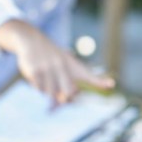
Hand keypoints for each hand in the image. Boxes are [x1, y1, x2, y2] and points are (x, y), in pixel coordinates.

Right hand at [0, 19, 114, 103]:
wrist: (31, 39)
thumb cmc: (51, 57)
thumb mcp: (63, 65)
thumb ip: (67, 84)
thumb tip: (64, 101)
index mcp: (72, 64)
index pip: (88, 75)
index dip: (99, 81)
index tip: (111, 84)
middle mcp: (62, 65)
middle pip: (68, 92)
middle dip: (64, 97)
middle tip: (59, 94)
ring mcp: (48, 68)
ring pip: (51, 94)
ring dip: (49, 92)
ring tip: (46, 78)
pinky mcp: (35, 71)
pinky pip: (39, 89)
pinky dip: (38, 87)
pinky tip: (36, 76)